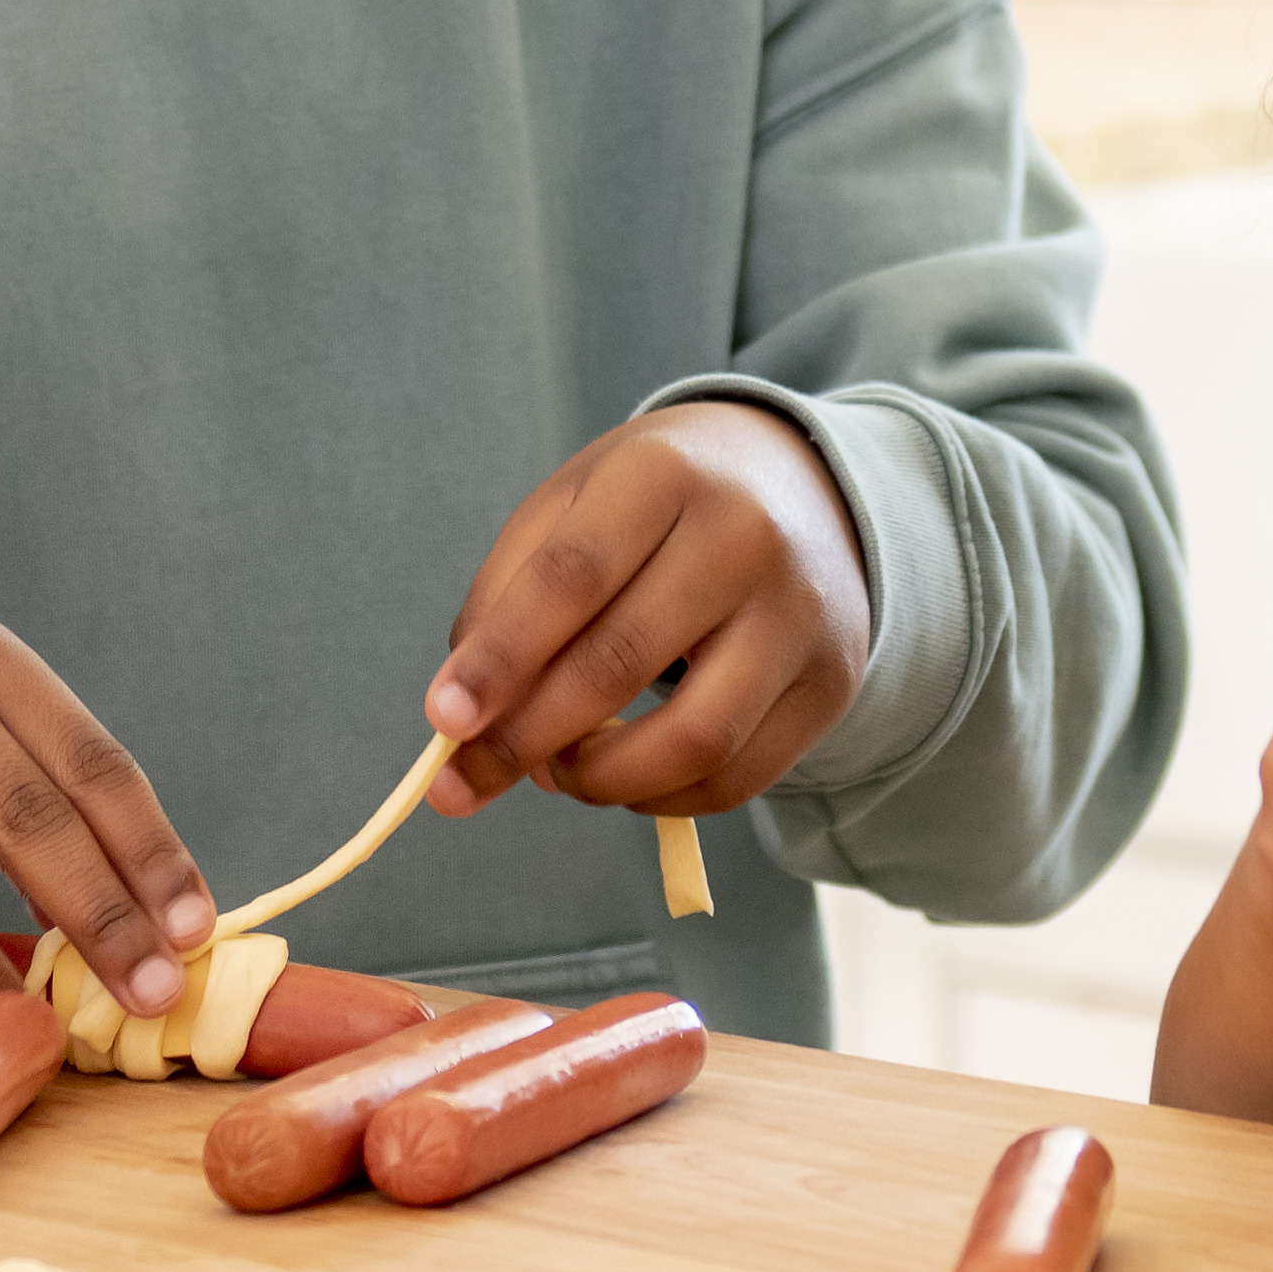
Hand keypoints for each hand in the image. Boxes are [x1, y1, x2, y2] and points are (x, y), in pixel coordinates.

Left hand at [421, 407, 871, 822]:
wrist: (801, 486)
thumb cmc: (657, 503)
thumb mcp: (575, 503)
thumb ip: (507, 594)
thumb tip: (466, 717)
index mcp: (664, 472)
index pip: (570, 577)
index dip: (500, 659)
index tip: (442, 722)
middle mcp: (746, 537)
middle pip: (619, 663)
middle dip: (526, 738)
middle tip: (465, 779)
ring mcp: (800, 616)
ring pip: (692, 742)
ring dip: (598, 781)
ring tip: (556, 771)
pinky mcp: (830, 684)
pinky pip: (737, 779)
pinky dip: (660, 799)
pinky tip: (621, 776)